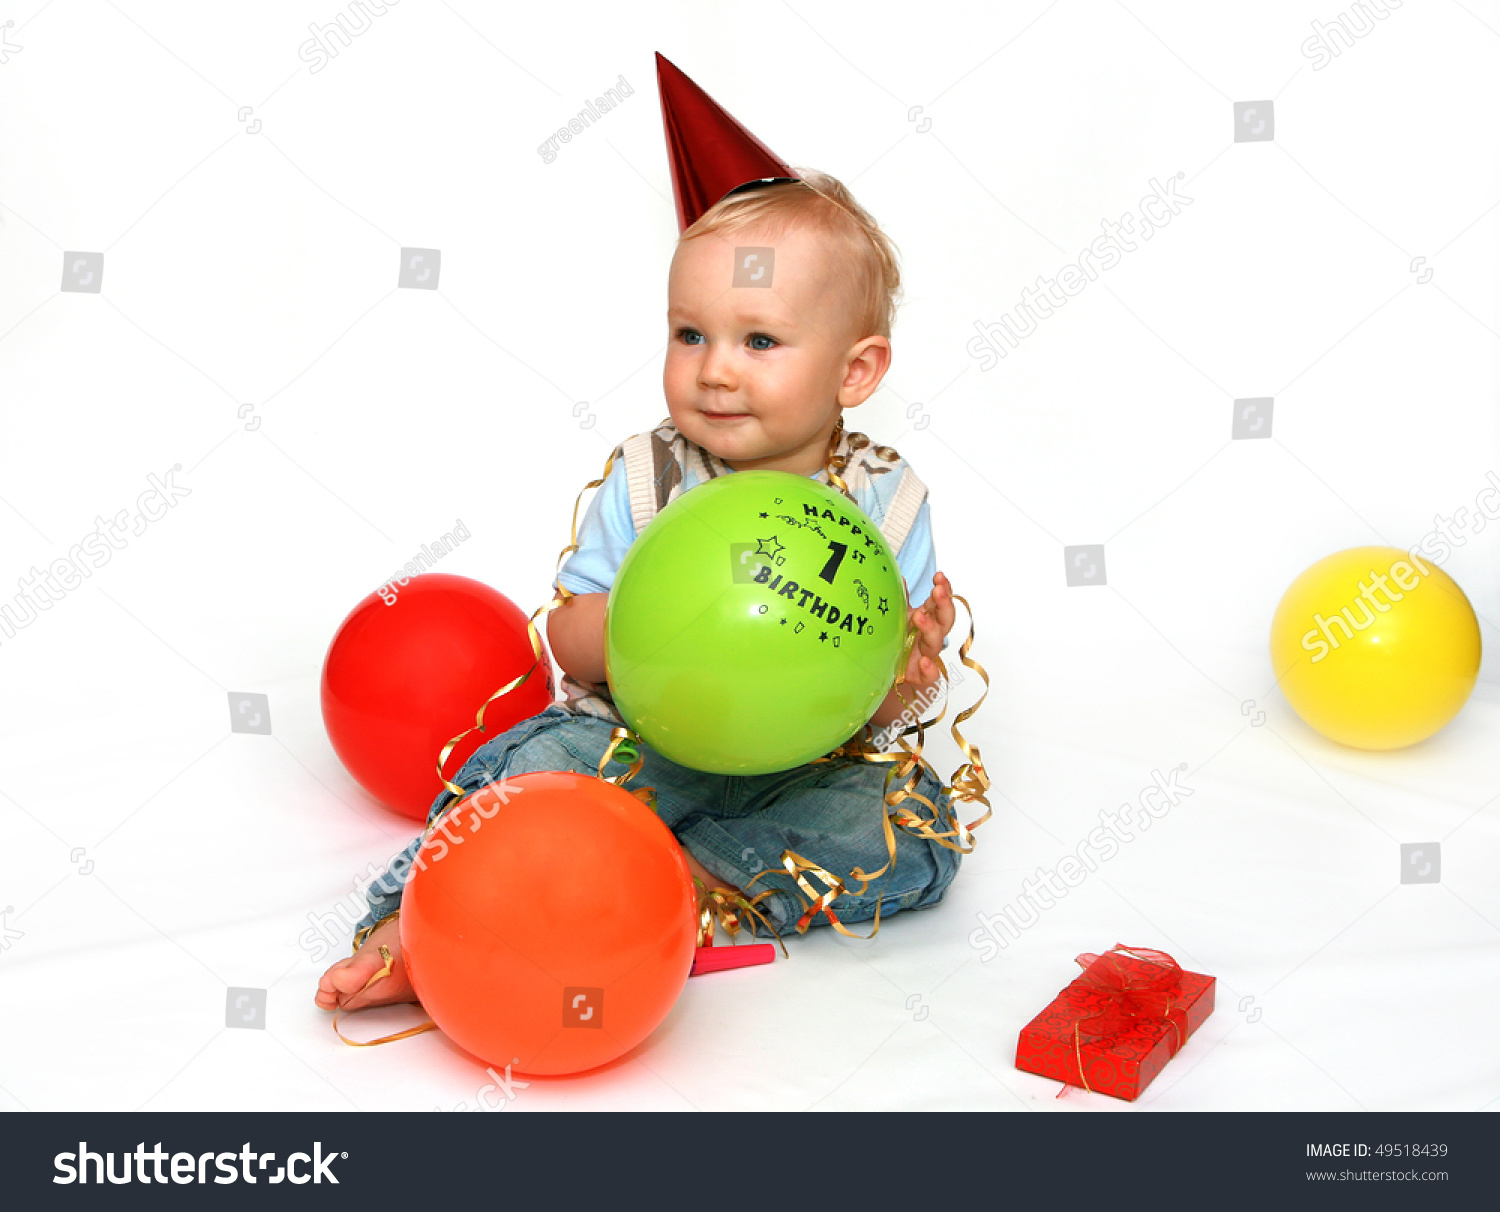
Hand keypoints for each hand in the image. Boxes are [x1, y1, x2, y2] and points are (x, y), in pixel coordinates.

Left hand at [901, 571, 954, 687]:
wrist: (885, 668)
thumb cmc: (895, 638)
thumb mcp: (895, 615)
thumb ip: (899, 599)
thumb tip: (898, 578)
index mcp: (927, 618)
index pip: (940, 602)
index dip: (944, 589)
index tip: (939, 576)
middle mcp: (930, 635)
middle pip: (945, 619)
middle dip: (944, 604)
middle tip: (938, 591)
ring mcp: (927, 654)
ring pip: (936, 642)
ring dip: (930, 629)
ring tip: (919, 617)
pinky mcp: (921, 675)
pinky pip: (931, 675)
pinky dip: (930, 669)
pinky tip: (924, 662)